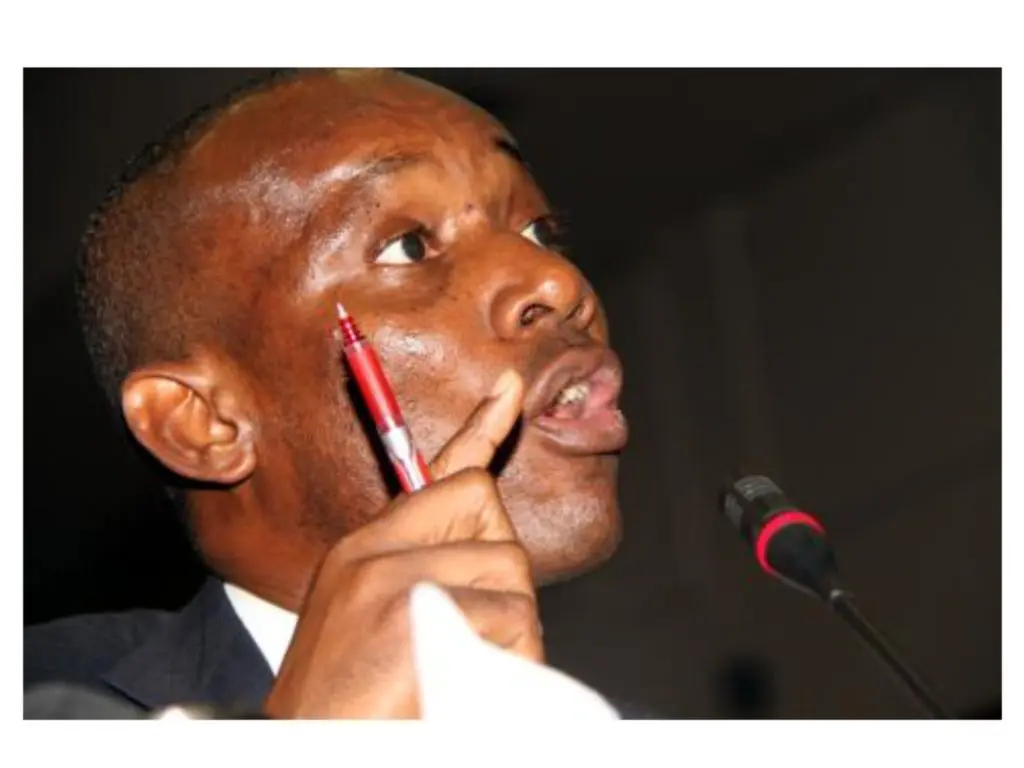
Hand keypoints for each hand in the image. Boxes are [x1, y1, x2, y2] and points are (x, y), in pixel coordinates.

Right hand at [264, 370, 538, 718]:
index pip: (440, 477)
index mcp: (365, 552)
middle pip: (496, 528)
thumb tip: (489, 545)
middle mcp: (376, 558)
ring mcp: (397, 587)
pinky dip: (510, 664)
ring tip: (459, 671)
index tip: (511, 391)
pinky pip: (516, 626)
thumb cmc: (347, 703)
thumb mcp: (372, 622)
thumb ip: (424, 571)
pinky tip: (465, 687)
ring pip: (513, 581)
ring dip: (508, 635)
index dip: (482, 430)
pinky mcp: (421, 623)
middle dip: (503, 584)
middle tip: (467, 636)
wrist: (302, 753)